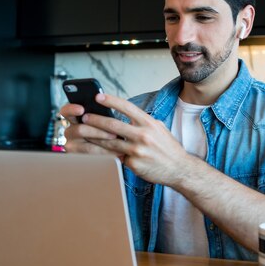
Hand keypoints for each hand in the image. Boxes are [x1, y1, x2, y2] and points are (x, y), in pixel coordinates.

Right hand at [60, 102, 123, 156]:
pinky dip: (107, 154)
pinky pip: (93, 157)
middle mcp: (70, 131)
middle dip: (99, 132)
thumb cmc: (107, 129)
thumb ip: (101, 115)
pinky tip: (118, 152)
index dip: (72, 109)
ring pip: (88, 146)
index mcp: (74, 118)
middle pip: (80, 130)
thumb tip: (108, 109)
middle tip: (114, 134)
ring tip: (119, 143)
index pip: (66, 111)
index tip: (81, 109)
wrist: (112, 149)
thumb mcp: (103, 120)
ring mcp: (72, 146)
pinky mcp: (78, 157)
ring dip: (105, 144)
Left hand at [66, 93, 190, 184]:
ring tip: (85, 133)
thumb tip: (128, 115)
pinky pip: (117, 157)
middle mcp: (143, 135)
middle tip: (84, 116)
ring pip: (110, 142)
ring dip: (95, 137)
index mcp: (149, 123)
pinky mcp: (134, 164)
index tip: (98, 96)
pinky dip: (108, 154)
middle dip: (96, 120)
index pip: (127, 107)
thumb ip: (143, 122)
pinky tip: (97, 151)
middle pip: (113, 125)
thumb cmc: (168, 148)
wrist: (179, 169)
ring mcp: (138, 151)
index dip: (111, 101)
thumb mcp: (159, 129)